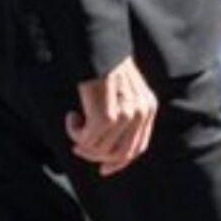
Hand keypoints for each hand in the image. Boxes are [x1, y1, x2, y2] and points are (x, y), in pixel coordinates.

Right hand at [66, 57, 156, 175]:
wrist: (101, 50)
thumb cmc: (107, 69)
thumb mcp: (125, 92)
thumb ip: (125, 115)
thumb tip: (105, 150)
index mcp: (148, 108)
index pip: (137, 148)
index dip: (119, 163)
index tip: (102, 169)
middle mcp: (141, 113)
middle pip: (119, 155)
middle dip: (95, 157)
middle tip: (77, 147)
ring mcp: (126, 116)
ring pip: (98, 149)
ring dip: (81, 141)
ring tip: (75, 122)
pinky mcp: (106, 116)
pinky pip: (85, 139)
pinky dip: (74, 132)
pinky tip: (72, 116)